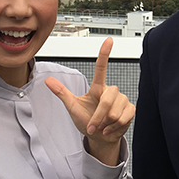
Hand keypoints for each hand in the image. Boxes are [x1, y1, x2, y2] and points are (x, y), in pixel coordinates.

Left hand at [45, 37, 134, 164]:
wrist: (100, 138)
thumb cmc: (87, 121)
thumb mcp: (72, 107)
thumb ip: (62, 93)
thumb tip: (48, 81)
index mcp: (97, 88)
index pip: (101, 68)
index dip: (104, 54)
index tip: (108, 41)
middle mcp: (111, 91)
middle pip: (107, 101)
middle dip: (98, 117)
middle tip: (94, 125)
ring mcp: (122, 100)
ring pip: (115, 112)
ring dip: (106, 123)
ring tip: (103, 125)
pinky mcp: (130, 109)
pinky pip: (123, 118)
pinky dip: (115, 127)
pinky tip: (111, 128)